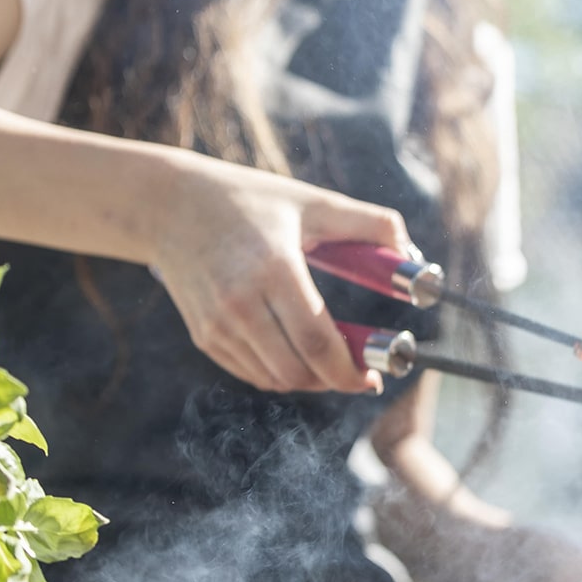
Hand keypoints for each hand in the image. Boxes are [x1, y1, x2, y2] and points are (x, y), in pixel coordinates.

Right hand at [150, 152, 412, 393]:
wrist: (170, 206)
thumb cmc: (251, 200)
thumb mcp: (314, 202)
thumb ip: (371, 224)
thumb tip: (412, 253)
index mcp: (273, 270)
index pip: (317, 342)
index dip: (351, 369)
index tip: (377, 376)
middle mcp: (239, 303)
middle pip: (296, 370)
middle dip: (336, 380)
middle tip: (362, 371)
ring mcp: (216, 323)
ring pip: (274, 378)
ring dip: (311, 380)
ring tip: (334, 362)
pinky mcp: (203, 335)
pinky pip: (251, 372)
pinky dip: (281, 374)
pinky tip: (300, 356)